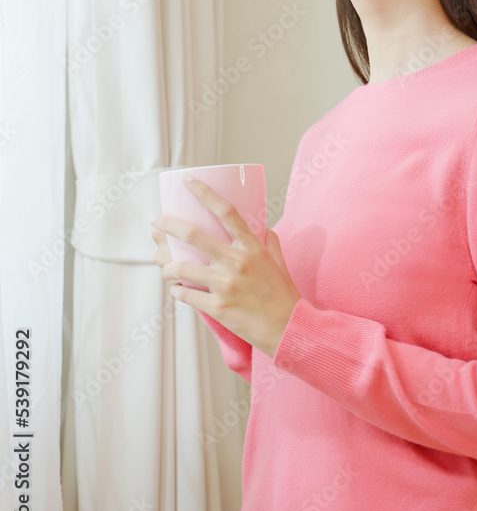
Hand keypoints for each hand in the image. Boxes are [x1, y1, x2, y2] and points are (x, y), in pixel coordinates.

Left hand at [149, 178, 301, 357]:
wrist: (289, 329)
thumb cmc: (283, 293)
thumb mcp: (278, 260)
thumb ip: (267, 239)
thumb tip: (257, 225)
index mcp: (252, 246)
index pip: (226, 211)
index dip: (204, 192)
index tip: (187, 180)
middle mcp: (237, 261)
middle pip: (193, 234)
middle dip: (167, 224)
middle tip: (154, 219)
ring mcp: (226, 285)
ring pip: (181, 267)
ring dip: (166, 265)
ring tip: (163, 264)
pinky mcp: (218, 307)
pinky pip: (185, 294)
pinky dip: (177, 290)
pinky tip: (178, 288)